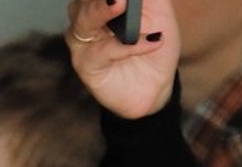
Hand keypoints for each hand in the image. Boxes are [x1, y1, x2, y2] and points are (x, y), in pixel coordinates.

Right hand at [66, 0, 177, 119]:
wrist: (156, 83)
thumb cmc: (152, 41)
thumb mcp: (158, 7)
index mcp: (100, 0)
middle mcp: (86, 16)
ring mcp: (83, 41)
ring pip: (85, 20)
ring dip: (102, 10)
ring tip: (122, 3)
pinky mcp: (86, 66)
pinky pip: (104, 51)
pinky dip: (128, 46)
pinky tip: (152, 42)